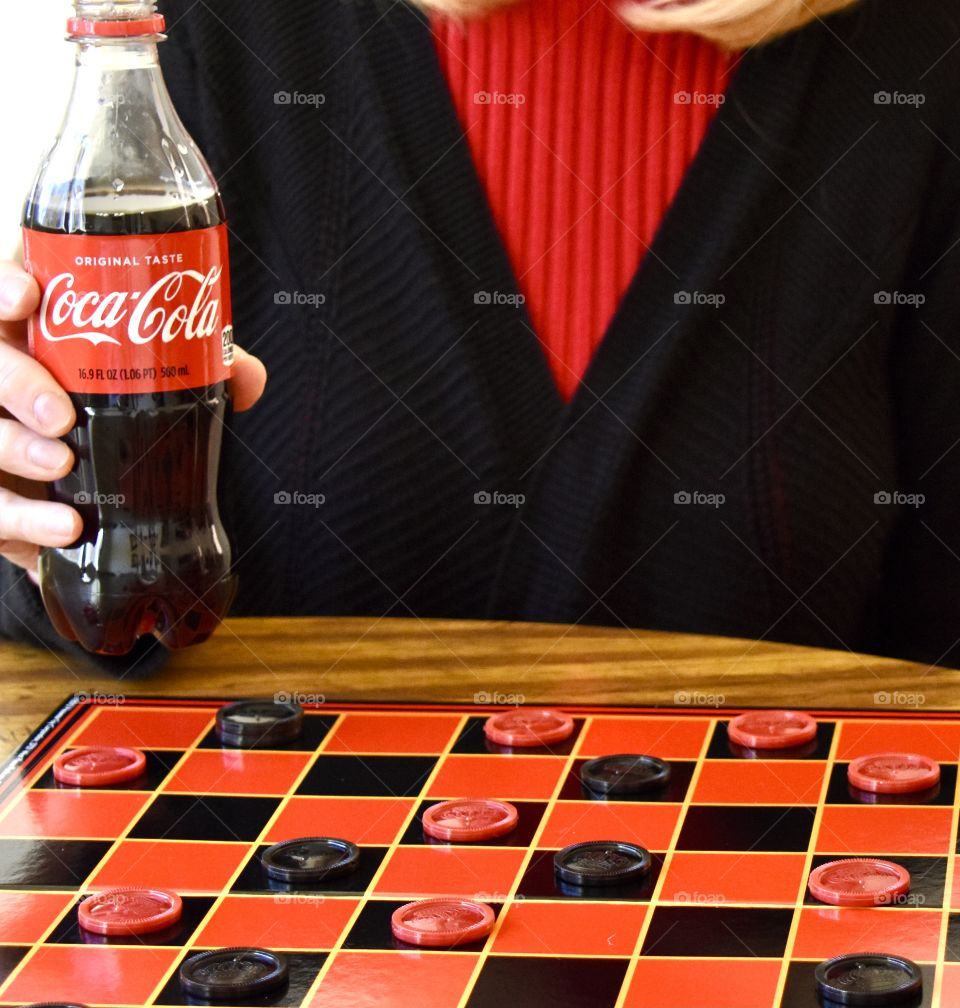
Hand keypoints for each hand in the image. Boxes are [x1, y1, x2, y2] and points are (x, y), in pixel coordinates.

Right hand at [0, 261, 266, 580]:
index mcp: (28, 338)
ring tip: (61, 462)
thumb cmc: (105, 412)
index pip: (1, 301)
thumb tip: (247, 379)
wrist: (73, 495)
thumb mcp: (148, 379)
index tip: (30, 296)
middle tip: (60, 411)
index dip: (3, 290)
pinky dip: (26, 519)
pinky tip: (66, 526)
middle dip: (13, 382)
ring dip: (15, 447)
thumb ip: (194, 367)